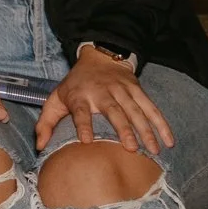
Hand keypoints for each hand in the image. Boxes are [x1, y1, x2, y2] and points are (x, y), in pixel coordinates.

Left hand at [35, 46, 174, 153]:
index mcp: (80, 96)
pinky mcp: (137, 90)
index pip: (81, 111)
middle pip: (114, 111)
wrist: (99, 58)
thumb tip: (39, 146)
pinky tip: (169, 140)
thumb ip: (46, 122)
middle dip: (123, 129)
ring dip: (146, 130)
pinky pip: (151, 108)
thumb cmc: (75, 86)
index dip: (83, 125)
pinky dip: (161, 123)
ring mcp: (121, 90)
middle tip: (131, 148)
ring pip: (136, 111)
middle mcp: (101, 92)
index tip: (87, 140)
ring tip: (153, 150)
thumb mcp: (56, 98)